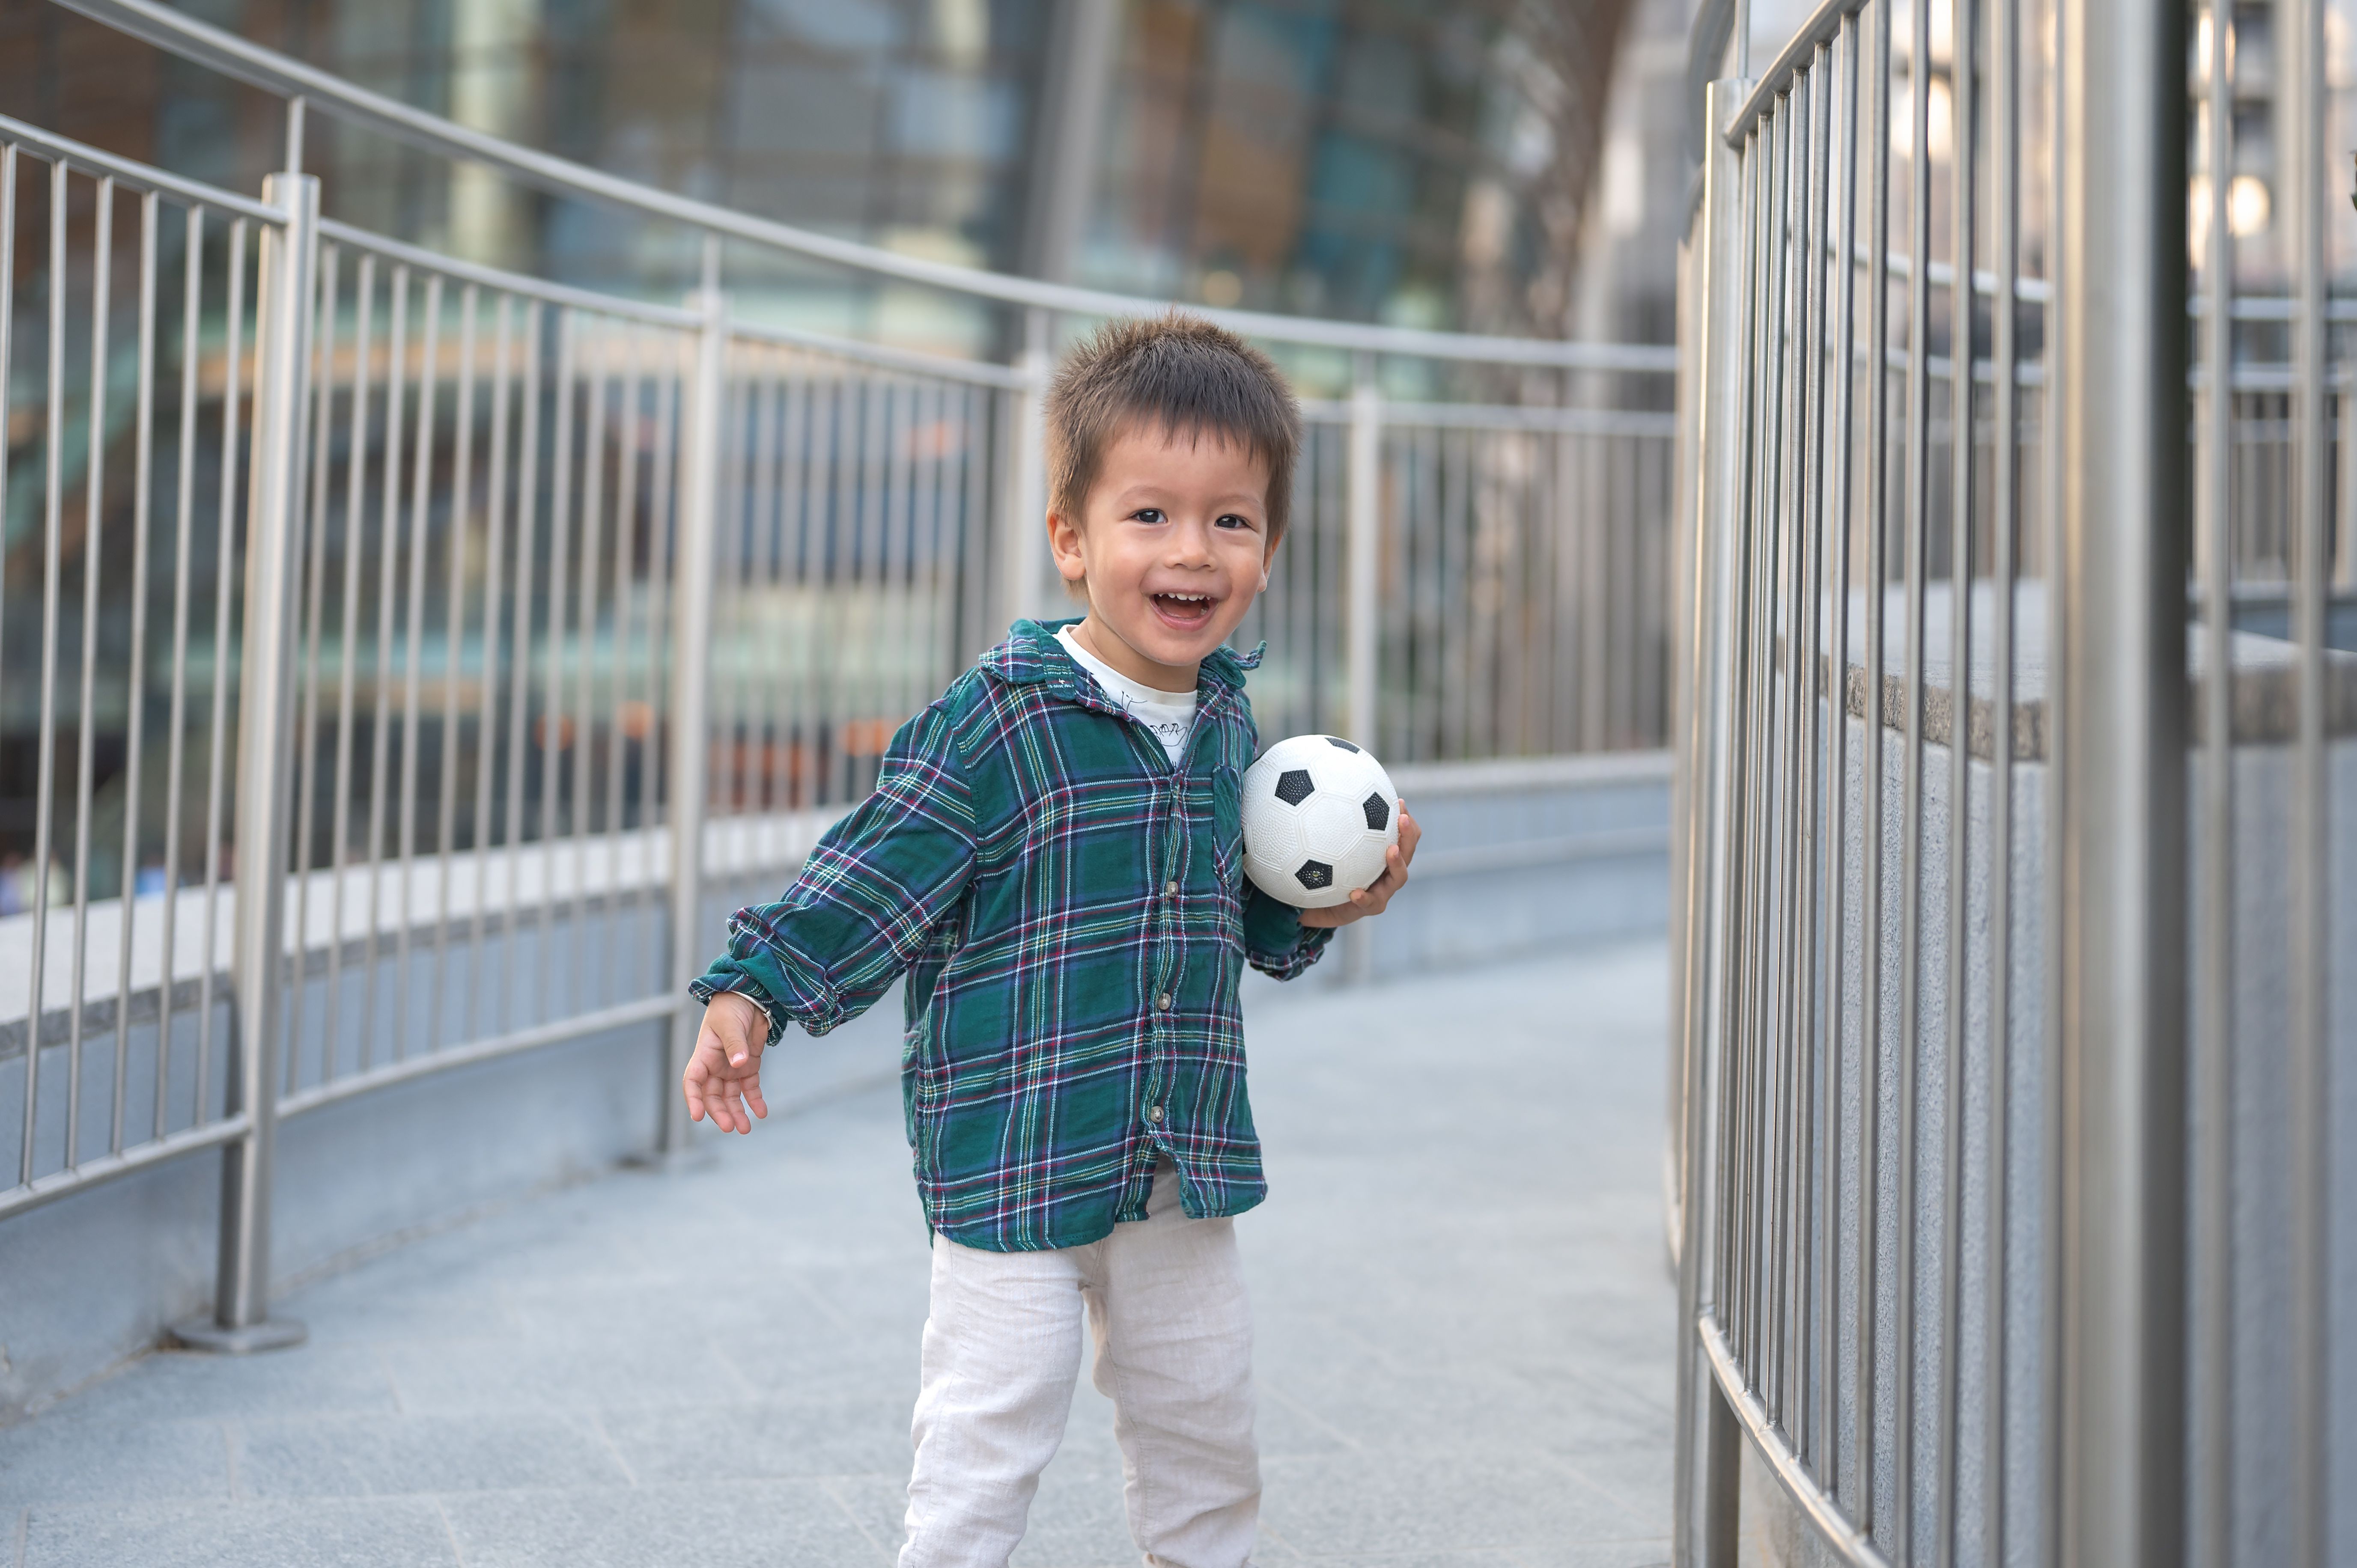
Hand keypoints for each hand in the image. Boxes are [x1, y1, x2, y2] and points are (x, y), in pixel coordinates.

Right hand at [683, 991, 770, 1133]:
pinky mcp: (749, 1067)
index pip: (692, 1081)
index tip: (697, 1116)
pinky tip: (761, 1112)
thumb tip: (740, 1064)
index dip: (693, 1099)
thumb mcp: (730, 1023)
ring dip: (736, 1112)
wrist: (751, 996)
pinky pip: (750, 1088)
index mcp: (704, 1054)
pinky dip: (755, 1100)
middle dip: (720, 1112)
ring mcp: (731, 1067)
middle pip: (712, 1095)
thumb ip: (735, 1043)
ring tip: (745, 1129)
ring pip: (731, 1096)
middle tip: (730, 1127)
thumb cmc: (732, 1006)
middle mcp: (715, 1065)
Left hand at [1299, 803, 1418, 927]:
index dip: (1404, 819)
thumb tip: (1313, 796)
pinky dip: (1365, 897)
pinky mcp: (1372, 907)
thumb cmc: (1332, 873)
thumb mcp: (1331, 850)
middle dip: (1408, 834)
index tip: (1398, 801)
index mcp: (1385, 855)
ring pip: (1400, 876)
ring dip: (1398, 862)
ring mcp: (1384, 890)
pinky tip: (1355, 893)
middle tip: (1403, 818)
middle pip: (1408, 851)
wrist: (1326, 904)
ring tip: (1392, 851)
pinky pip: (1371, 902)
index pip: (1403, 834)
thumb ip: (1330, 827)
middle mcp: (1389, 870)